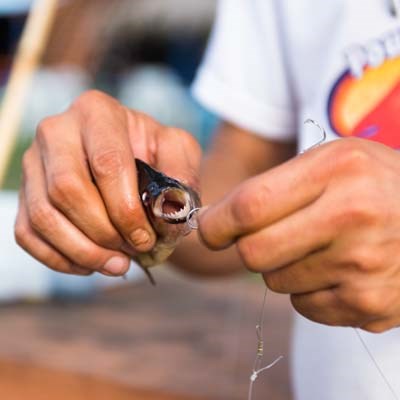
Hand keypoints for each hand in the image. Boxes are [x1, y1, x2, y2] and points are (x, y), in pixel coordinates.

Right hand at [15, 91, 200, 275]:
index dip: (126, 210)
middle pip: (67, 190)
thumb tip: (171, 209)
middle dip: (104, 232)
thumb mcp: (177, 149)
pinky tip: (91, 263)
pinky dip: (60, 258)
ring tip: (117, 265)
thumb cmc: (150, 152)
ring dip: (83, 251)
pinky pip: (29, 233)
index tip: (145, 238)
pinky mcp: (25, 192)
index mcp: (97, 112)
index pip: (106, 164)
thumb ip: (181, 171)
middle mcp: (57, 131)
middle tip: (133, 251)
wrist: (125, 156)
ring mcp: (34, 163)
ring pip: (44, 216)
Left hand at [199, 138, 399, 332]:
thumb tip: (213, 223)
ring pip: (276, 282)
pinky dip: (309, 289)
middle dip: (246, 247)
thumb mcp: (332, 161)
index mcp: (338, 170)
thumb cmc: (374, 184)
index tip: (208, 230)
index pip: (250, 206)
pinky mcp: (370, 306)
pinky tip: (338, 269)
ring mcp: (363, 267)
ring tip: (319, 246)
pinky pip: (304, 306)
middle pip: (254, 253)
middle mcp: (353, 217)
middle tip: (264, 235)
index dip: (216, 223)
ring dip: (283, 266)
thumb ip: (272, 187)